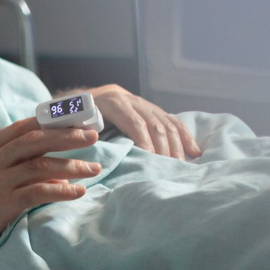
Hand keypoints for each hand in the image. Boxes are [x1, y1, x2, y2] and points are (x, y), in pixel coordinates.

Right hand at [0, 118, 100, 256]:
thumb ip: (15, 165)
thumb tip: (57, 170)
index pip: (22, 127)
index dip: (51, 122)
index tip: (76, 121)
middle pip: (34, 141)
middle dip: (66, 137)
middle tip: (93, 137)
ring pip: (39, 165)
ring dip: (70, 166)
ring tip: (93, 168)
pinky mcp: (1, 204)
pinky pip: (36, 193)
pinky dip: (61, 190)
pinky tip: (78, 191)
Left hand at [83, 84, 200, 159]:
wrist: (82, 100)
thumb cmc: (76, 117)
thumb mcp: (74, 121)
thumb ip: (83, 131)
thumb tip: (95, 144)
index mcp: (112, 102)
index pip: (134, 122)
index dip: (145, 141)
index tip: (152, 160)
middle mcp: (131, 100)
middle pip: (154, 124)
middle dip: (163, 148)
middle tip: (169, 169)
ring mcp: (144, 104)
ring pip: (167, 123)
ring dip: (177, 146)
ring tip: (181, 165)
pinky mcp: (153, 110)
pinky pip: (174, 121)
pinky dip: (185, 136)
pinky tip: (195, 152)